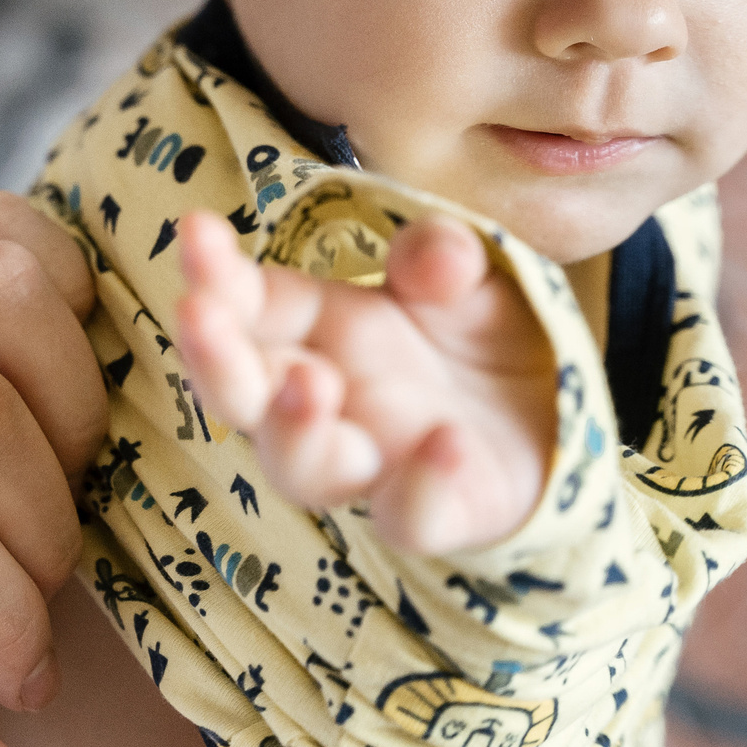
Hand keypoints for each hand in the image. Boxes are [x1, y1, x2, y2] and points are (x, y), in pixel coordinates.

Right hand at [170, 209, 554, 554]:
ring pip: (300, 470)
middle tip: (196, 313)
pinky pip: (411, 518)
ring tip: (309, 383)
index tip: (194, 228)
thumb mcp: (468, 275)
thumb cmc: (481, 337)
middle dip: (213, 358)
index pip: (245, 302)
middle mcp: (324, 401)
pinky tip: (446, 442)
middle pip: (242, 395)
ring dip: (290, 429)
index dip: (212, 271)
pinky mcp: (434, 513)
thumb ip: (444, 256)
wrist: (552, 413)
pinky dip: (421, 487)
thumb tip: (436, 257)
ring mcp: (373, 463)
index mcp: (315, 329)